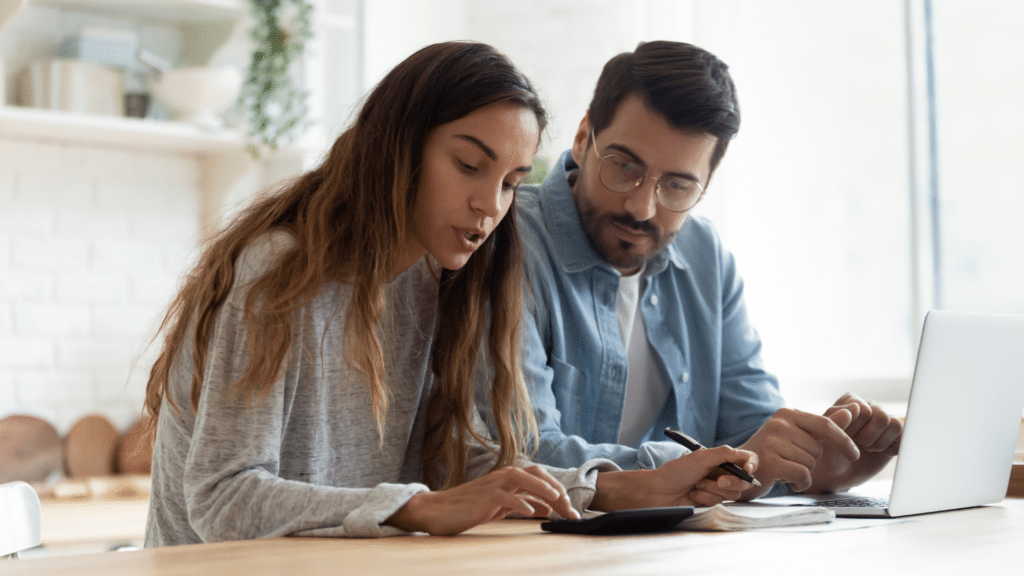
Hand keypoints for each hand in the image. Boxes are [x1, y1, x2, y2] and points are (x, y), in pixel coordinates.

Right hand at [385, 465, 578, 534]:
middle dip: (556, 489)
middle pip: (536, 474)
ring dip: (543, 489)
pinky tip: (532, 512)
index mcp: (508, 478)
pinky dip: (521, 502)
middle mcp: (503, 476)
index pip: (539, 477)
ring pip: (524, 479)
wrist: (438, 510)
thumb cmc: (469, 508)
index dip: (557, 490)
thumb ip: (522, 503)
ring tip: (559, 501)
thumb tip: (547, 508)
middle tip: (569, 508)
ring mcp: (494, 485)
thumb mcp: (501, 506)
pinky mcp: (484, 497)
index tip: (570, 509)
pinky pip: (506, 496)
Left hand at [590, 445, 757, 510]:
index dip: (750, 465)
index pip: (745, 461)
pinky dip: (706, 498)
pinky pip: (719, 502)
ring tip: (697, 485)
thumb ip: (725, 454)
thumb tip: (746, 455)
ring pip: (732, 494)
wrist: (659, 491)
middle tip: (717, 481)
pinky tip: (693, 495)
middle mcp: (720, 474)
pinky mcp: (710, 502)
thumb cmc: (676, 471)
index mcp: (719, 460)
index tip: (747, 469)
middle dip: (730, 482)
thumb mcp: (701, 457)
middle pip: (743, 481)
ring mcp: (716, 489)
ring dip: (713, 490)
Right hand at [738, 407, 859, 497]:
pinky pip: (803, 475)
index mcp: (786, 414)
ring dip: (804, 473)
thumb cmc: (771, 454)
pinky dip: (801, 483)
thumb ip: (824, 427)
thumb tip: (853, 411)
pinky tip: (787, 481)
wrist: (737, 472)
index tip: (855, 454)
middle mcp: (778, 423)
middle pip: (818, 448)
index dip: (844, 440)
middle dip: (811, 460)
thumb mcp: (797, 437)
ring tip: (785, 470)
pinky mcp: (770, 461)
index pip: (825, 424)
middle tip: (791, 461)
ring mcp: (772, 442)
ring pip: (811, 463)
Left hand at [812, 393, 902, 491]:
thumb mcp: (825, 435)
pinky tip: (880, 453)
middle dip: (868, 437)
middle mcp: (869, 406)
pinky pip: (904, 437)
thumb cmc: (827, 451)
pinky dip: (893, 448)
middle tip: (857, 444)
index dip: (856, 428)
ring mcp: (883, 421)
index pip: (865, 410)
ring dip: (880, 442)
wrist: (836, 472)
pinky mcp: (894, 435)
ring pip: (895, 424)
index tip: (845, 436)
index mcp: (851, 400)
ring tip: (867, 448)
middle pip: (883, 416)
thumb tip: (856, 407)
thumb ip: (837, 418)